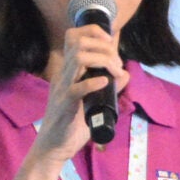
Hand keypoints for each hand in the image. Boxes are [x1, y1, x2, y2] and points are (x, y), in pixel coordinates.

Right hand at [31, 22, 128, 164]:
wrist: (53, 147)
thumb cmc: (72, 124)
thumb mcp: (91, 100)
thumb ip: (107, 86)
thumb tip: (125, 74)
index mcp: (67, 71)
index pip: (74, 36)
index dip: (94, 31)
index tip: (110, 42)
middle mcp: (63, 75)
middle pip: (79, 42)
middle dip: (104, 47)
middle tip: (116, 64)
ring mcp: (63, 88)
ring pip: (79, 58)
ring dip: (103, 60)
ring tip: (114, 73)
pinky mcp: (65, 106)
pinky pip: (77, 88)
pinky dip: (94, 83)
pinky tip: (105, 83)